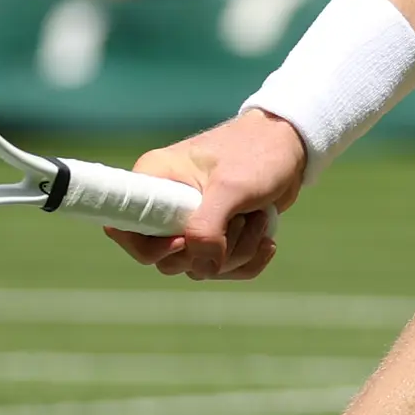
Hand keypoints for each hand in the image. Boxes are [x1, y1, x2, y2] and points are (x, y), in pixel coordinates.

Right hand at [108, 109, 308, 280]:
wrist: (292, 146)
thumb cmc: (258, 154)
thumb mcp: (231, 188)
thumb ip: (208, 228)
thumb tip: (201, 268)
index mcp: (153, 179)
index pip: (122, 227)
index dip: (149, 248)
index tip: (184, 242)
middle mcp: (164, 203)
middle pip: (166, 259)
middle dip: (211, 252)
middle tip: (241, 222)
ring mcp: (189, 222)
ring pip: (198, 266)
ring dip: (236, 255)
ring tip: (258, 220)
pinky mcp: (214, 234)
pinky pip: (221, 267)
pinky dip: (247, 261)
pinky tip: (267, 240)